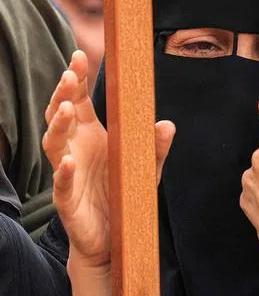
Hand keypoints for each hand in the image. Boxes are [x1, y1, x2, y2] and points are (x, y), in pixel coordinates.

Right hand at [42, 50, 174, 272]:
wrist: (114, 239)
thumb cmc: (125, 197)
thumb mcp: (147, 171)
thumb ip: (156, 148)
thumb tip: (167, 124)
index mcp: (92, 137)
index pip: (79, 102)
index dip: (77, 80)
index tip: (79, 56)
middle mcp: (75, 150)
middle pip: (61, 115)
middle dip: (64, 94)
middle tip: (71, 75)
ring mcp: (68, 173)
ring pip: (54, 144)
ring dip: (58, 125)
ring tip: (67, 108)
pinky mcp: (67, 200)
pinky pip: (61, 184)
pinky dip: (63, 172)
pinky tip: (68, 161)